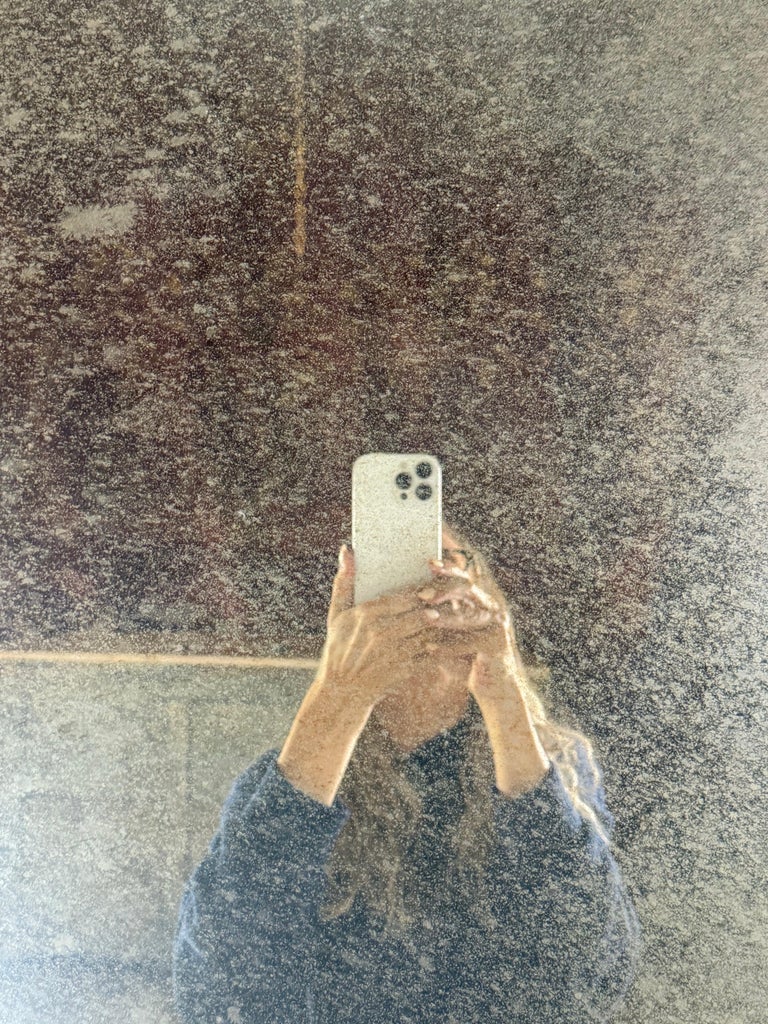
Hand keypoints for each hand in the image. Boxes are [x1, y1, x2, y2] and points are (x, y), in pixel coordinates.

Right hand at [315, 545, 499, 711]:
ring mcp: (393, 652)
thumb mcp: (337, 615)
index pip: (403, 596)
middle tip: (454, 596)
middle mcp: (380, 632)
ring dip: (446, 624)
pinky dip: (444, 645)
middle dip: (439, 604)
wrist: (341, 692)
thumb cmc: (339, 649)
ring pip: (429, 632)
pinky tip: (452, 638)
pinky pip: (430, 653)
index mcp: (365, 614)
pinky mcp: (404, 670)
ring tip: (458, 614)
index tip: (433, 586)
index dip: (423, 590)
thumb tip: (348, 549)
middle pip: (420, 612)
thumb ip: (344, 581)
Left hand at [419, 559, 550, 795]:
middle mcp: (492, 608)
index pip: (465, 575)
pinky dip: (448, 647)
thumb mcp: (451, 632)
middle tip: (422, 591)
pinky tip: (429, 649)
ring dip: (447, 616)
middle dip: (445, 587)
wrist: (495, 690)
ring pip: (470, 616)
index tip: (426, 560)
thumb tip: (408, 593)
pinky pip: (470, 644)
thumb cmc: (466, 658)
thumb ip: (438, 611)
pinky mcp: (497, 648)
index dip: (449, 566)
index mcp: (480, 600)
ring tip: (425, 617)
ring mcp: (497, 627)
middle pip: (469, 588)